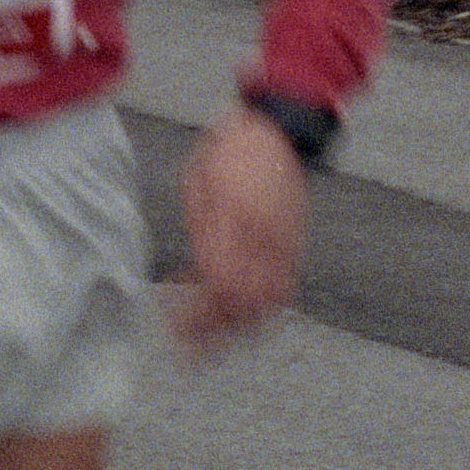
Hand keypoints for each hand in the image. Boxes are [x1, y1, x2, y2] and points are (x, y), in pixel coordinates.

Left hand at [169, 103, 310, 356]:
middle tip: (189, 342)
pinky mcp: (295, 242)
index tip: (175, 324)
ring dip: (242, 325)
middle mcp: (264, 235)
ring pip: (270, 301)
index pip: (218, 283)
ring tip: (215, 339)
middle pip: (245, 301)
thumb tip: (196, 272)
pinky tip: (244, 315)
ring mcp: (284, 241)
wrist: (280, 127)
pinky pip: (286, 285)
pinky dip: (266, 307)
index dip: (197, 312)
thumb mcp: (199, 181)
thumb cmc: (231, 150)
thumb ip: (201, 228)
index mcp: (235, 218)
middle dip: (217, 330)